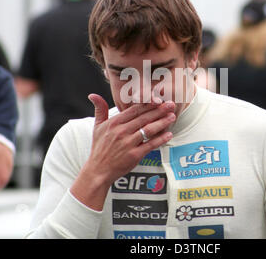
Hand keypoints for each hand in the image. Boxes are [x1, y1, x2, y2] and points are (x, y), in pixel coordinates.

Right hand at [70, 94, 174, 209]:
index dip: (148, 104)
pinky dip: (160, 139)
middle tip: (171, 104)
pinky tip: (169, 134)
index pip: (134, 110)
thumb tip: (92, 95)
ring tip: (172, 117)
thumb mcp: (97, 127)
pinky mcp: (134, 155)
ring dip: (162, 122)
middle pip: (144, 117)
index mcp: (114, 123)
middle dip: (159, 110)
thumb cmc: (99, 148)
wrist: (98, 170)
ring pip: (149, 129)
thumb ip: (100, 109)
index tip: (158, 98)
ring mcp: (128, 143)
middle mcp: (121, 131)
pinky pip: (150, 144)